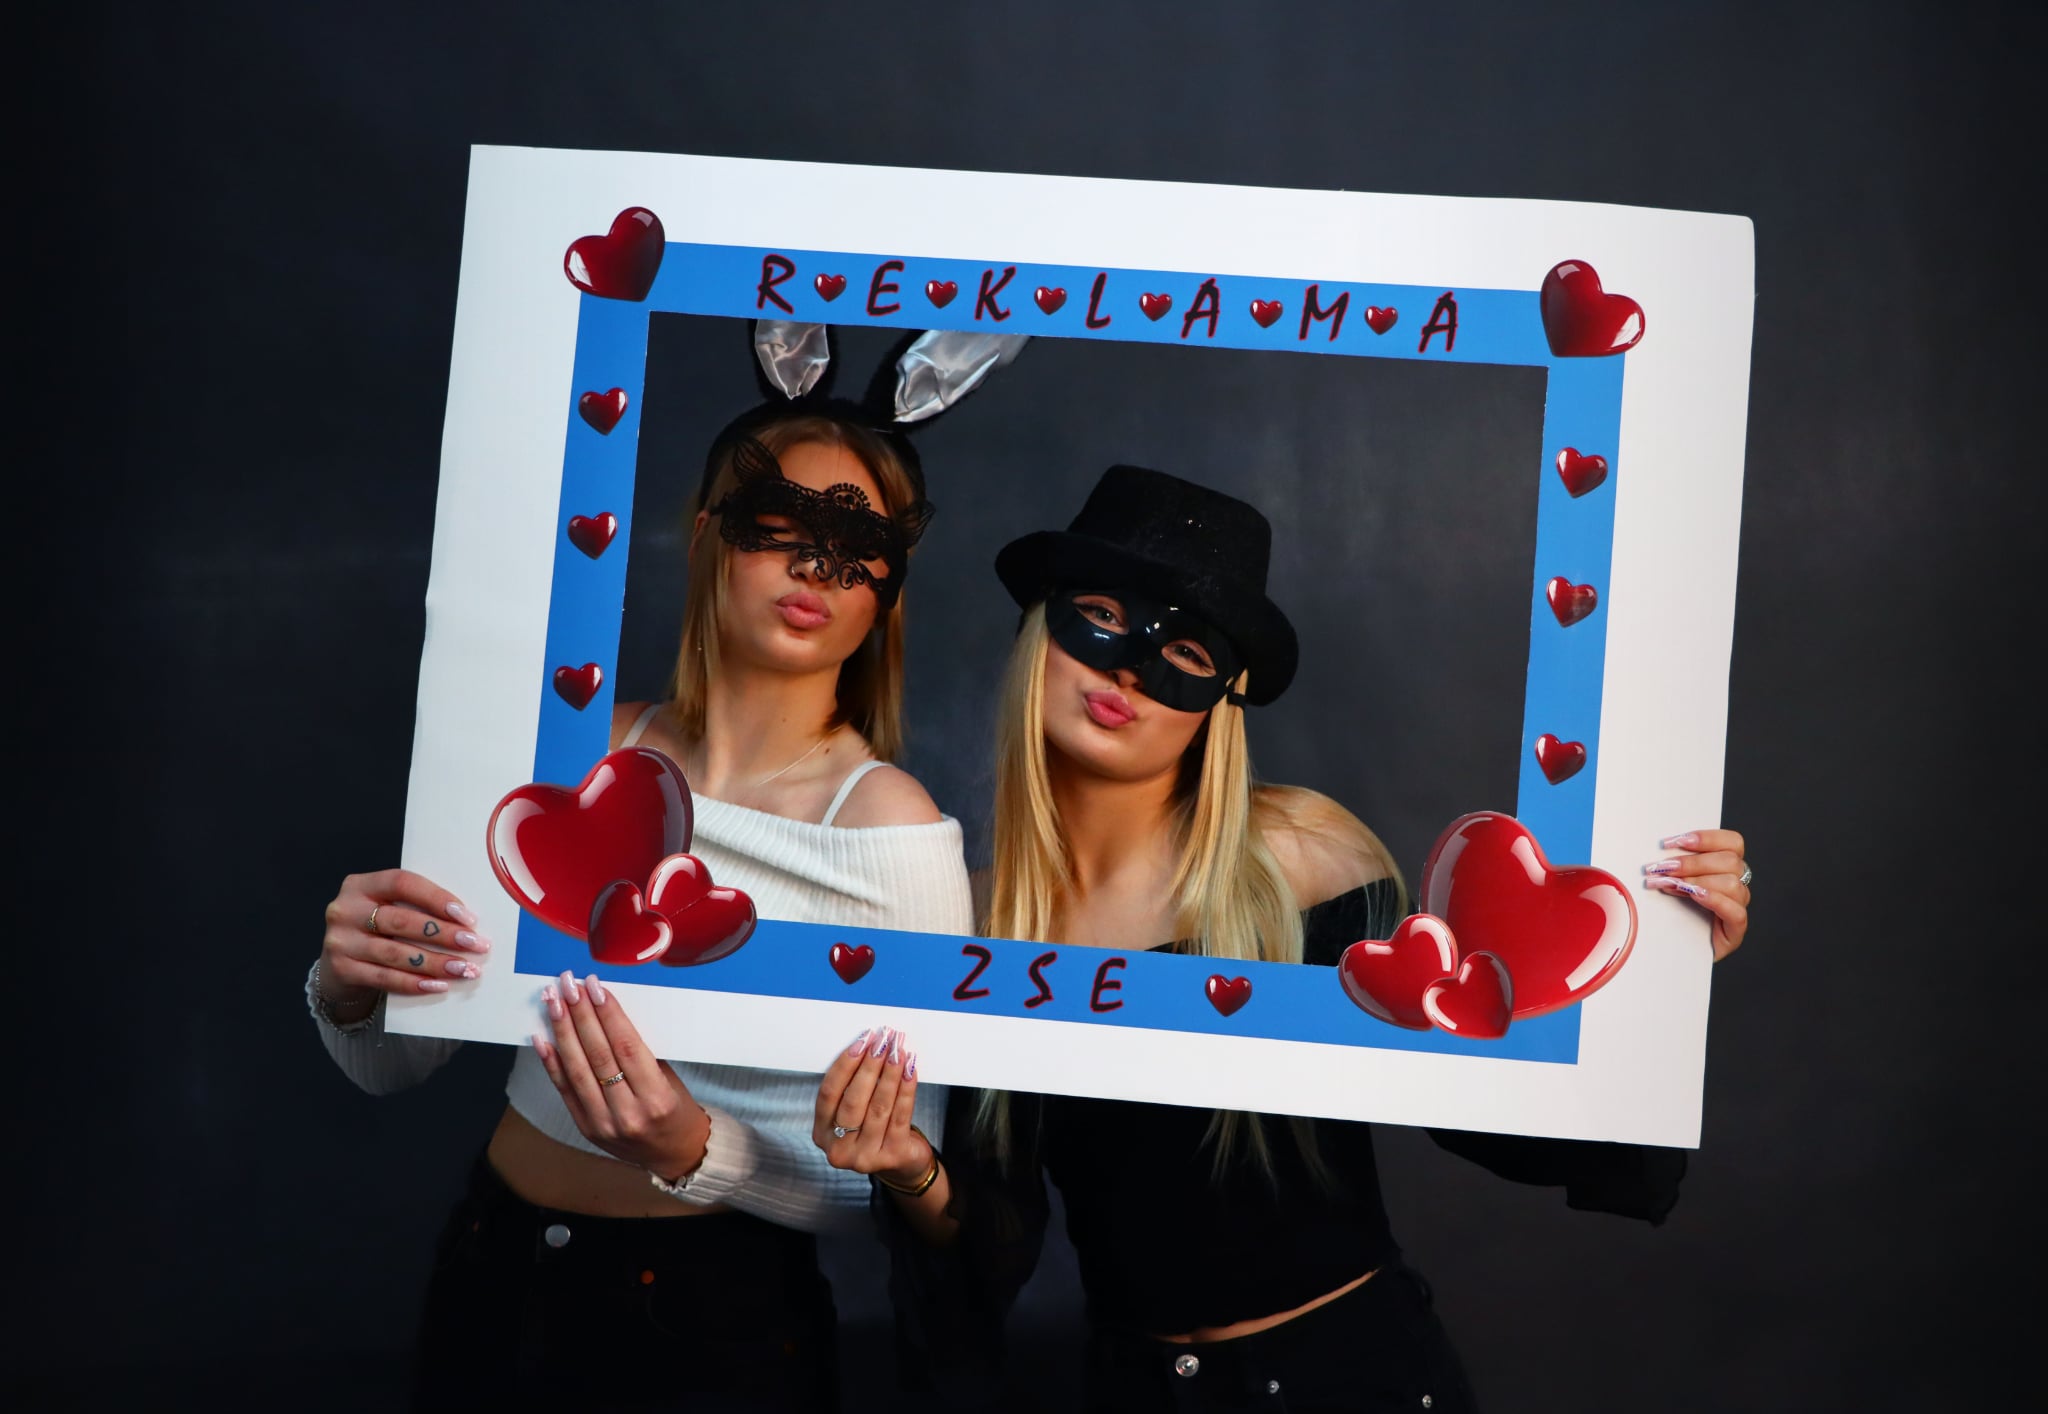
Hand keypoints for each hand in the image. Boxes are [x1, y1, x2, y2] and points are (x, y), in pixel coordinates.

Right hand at [319, 869, 491, 1009]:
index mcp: (361, 885)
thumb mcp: (387, 909)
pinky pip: (384, 978)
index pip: (402, 883)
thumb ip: (415, 907)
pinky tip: (438, 985)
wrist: (338, 964)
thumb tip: (467, 923)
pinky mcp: (341, 969)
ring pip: (395, 953)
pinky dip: (414, 983)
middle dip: (444, 934)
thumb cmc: (377, 931)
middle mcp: (345, 909)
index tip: (467, 917)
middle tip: (475, 944)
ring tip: (463, 969)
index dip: (436, 898)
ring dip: (435, 962)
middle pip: (401, 921)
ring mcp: (340, 941)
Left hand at [533, 972, 708, 1181]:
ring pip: (577, 1070)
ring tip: (553, 1002)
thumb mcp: (670, 1079)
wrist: (674, 1155)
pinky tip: (542, 1038)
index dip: (608, 1014)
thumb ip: (640, 1053)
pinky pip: (564, 1090)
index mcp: (656, 1098)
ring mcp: (602, 1124)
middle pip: (598, 1055)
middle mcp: (628, 1113)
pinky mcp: (585, 1128)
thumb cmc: (676, 1111)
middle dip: (580, 1014)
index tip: (595, 986)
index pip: (626, 1047)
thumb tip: (606, 1014)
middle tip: (568, 985)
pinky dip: (551, 1062)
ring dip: (562, 1031)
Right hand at [813, 1024, 929, 1188]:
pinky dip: (906, 1090)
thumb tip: (866, 1046)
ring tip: (898, 1052)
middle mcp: (838, 1148)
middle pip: (853, 1100)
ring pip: (878, 1107)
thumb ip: (851, 1087)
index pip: (828, 1093)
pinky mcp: (891, 1156)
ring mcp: (864, 1157)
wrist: (899, 1164)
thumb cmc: (873, 1130)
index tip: (861, 1042)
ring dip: (889, 1075)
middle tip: (882, 1042)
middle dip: (869, 1066)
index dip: (844, 1065)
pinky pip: (900, 1116)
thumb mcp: (853, 1113)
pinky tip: (910, 1072)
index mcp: (822, 1132)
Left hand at [1643, 829, 1748, 960]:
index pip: (1732, 842)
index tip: (1672, 842)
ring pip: (1732, 883)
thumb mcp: (1669, 880)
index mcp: (1725, 867)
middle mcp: (1737, 885)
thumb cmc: (1668, 911)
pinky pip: (1736, 912)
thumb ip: (1672, 863)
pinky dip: (1714, 900)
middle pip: (1730, 861)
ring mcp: (1738, 907)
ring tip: (1668, 885)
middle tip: (1660, 868)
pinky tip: (1694, 896)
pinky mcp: (1735, 931)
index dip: (1706, 837)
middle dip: (1691, 862)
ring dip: (1696, 881)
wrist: (1669, 950)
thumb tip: (1659, 848)